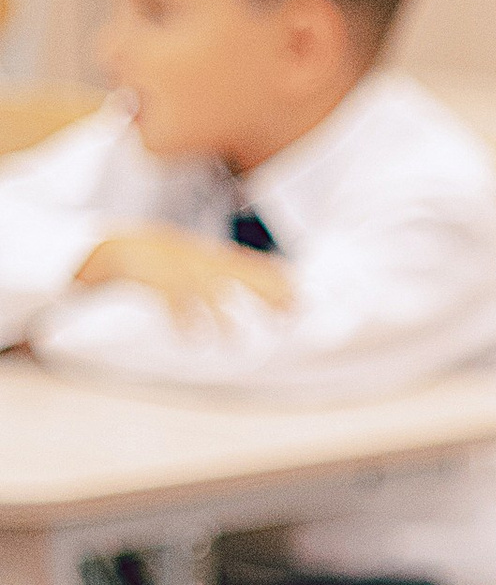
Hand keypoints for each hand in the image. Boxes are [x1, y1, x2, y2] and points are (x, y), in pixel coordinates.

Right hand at [74, 225, 294, 324]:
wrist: (105, 246)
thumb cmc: (152, 264)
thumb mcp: (187, 264)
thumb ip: (214, 278)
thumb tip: (247, 301)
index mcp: (204, 256)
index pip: (246, 266)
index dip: (273, 281)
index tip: (301, 299)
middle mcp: (193, 258)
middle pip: (234, 274)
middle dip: (262, 292)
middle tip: (288, 313)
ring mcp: (170, 263)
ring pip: (202, 286)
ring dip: (222, 313)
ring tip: (235, 339)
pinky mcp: (146, 273)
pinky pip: (165, 294)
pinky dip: (180, 314)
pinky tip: (192, 336)